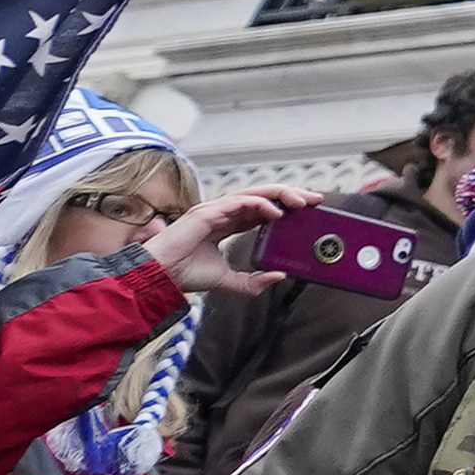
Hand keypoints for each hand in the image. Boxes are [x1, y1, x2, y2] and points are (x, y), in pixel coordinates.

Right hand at [150, 183, 316, 297]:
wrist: (159, 276)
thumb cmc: (185, 275)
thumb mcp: (227, 281)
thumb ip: (252, 281)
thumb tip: (278, 277)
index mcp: (227, 224)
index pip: (262, 208)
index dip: (285, 206)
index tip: (309, 209)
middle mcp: (223, 213)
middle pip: (263, 196)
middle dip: (290, 194)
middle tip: (315, 200)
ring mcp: (215, 210)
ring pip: (255, 193)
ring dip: (281, 194)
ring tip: (303, 202)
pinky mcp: (208, 212)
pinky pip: (240, 202)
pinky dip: (261, 204)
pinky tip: (277, 213)